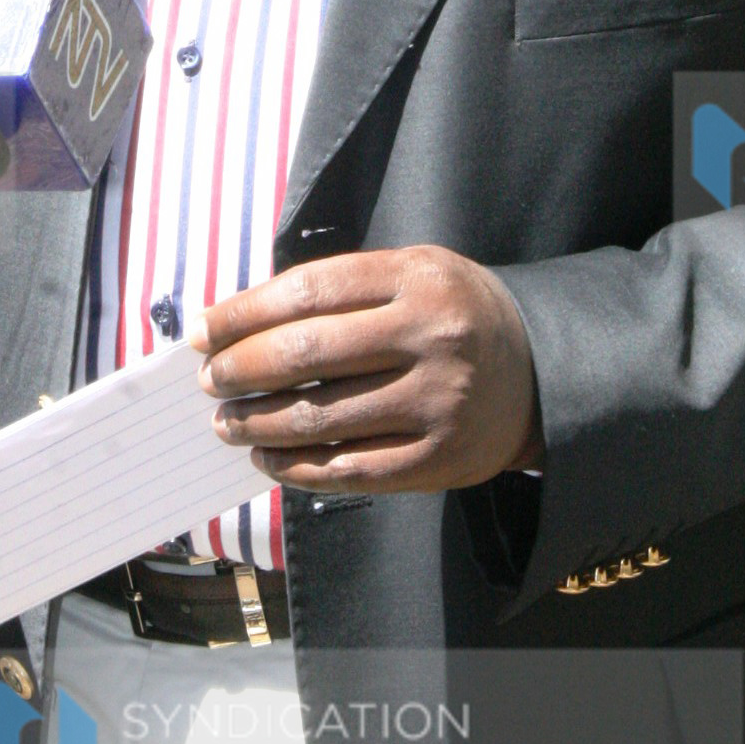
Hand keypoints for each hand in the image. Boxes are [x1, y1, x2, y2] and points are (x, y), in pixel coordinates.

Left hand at [192, 246, 541, 494]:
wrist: (541, 370)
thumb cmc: (453, 315)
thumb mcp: (413, 273)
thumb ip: (341, 290)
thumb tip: (242, 324)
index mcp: (417, 279)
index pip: (308, 292)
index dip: (243, 314)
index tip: (203, 332)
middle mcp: (431, 337)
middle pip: (307, 353)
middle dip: (241, 369)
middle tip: (209, 381)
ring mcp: (438, 402)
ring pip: (321, 418)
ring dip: (257, 423)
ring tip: (227, 421)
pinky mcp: (441, 459)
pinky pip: (350, 469)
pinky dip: (297, 467)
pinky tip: (269, 457)